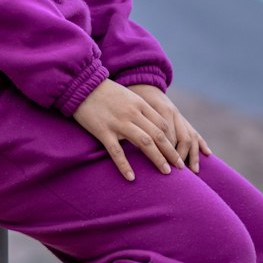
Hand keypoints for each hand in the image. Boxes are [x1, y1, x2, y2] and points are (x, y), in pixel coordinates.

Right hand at [72, 78, 187, 181]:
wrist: (82, 85)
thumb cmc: (106, 91)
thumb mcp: (128, 96)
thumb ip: (141, 109)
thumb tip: (154, 126)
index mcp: (140, 104)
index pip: (163, 124)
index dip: (173, 140)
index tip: (179, 152)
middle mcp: (133, 113)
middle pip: (158, 135)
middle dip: (171, 152)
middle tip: (180, 167)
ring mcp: (118, 123)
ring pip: (144, 143)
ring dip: (158, 159)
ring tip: (166, 172)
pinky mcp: (103, 131)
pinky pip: (117, 152)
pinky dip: (125, 166)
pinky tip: (132, 178)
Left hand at [127, 85, 212, 172]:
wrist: (140, 82)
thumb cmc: (131, 98)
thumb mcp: (131, 109)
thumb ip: (136, 125)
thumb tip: (137, 145)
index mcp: (161, 110)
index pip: (167, 137)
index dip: (166, 153)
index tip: (164, 167)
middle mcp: (174, 112)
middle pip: (183, 138)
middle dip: (182, 156)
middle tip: (179, 172)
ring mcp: (179, 115)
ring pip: (191, 136)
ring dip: (193, 154)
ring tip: (194, 171)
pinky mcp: (181, 116)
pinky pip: (194, 130)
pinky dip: (201, 143)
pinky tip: (208, 153)